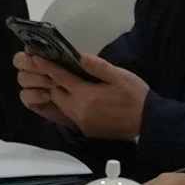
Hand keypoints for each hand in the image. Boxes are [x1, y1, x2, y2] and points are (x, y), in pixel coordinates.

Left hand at [14, 51, 148, 146]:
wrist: (148, 123)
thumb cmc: (136, 96)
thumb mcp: (119, 76)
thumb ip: (96, 66)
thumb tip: (78, 55)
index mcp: (86, 95)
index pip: (60, 78)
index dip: (46, 66)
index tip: (35, 58)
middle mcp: (79, 111)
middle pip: (56, 93)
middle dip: (51, 81)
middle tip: (47, 69)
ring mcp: (82, 122)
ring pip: (61, 105)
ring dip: (59, 93)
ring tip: (60, 82)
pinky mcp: (87, 130)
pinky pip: (70, 115)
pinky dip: (68, 105)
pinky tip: (74, 98)